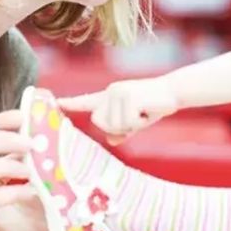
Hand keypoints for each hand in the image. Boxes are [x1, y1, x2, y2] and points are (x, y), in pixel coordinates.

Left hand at [59, 77, 178, 142]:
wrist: (174, 91)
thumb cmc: (156, 105)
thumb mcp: (137, 120)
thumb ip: (123, 129)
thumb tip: (111, 140)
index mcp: (110, 96)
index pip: (87, 101)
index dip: (72, 103)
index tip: (57, 102)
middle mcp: (110, 91)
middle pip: (100, 122)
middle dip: (118, 127)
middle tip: (137, 117)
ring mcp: (117, 92)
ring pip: (115, 124)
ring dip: (132, 124)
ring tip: (144, 111)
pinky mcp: (127, 96)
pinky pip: (127, 123)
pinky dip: (139, 122)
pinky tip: (148, 110)